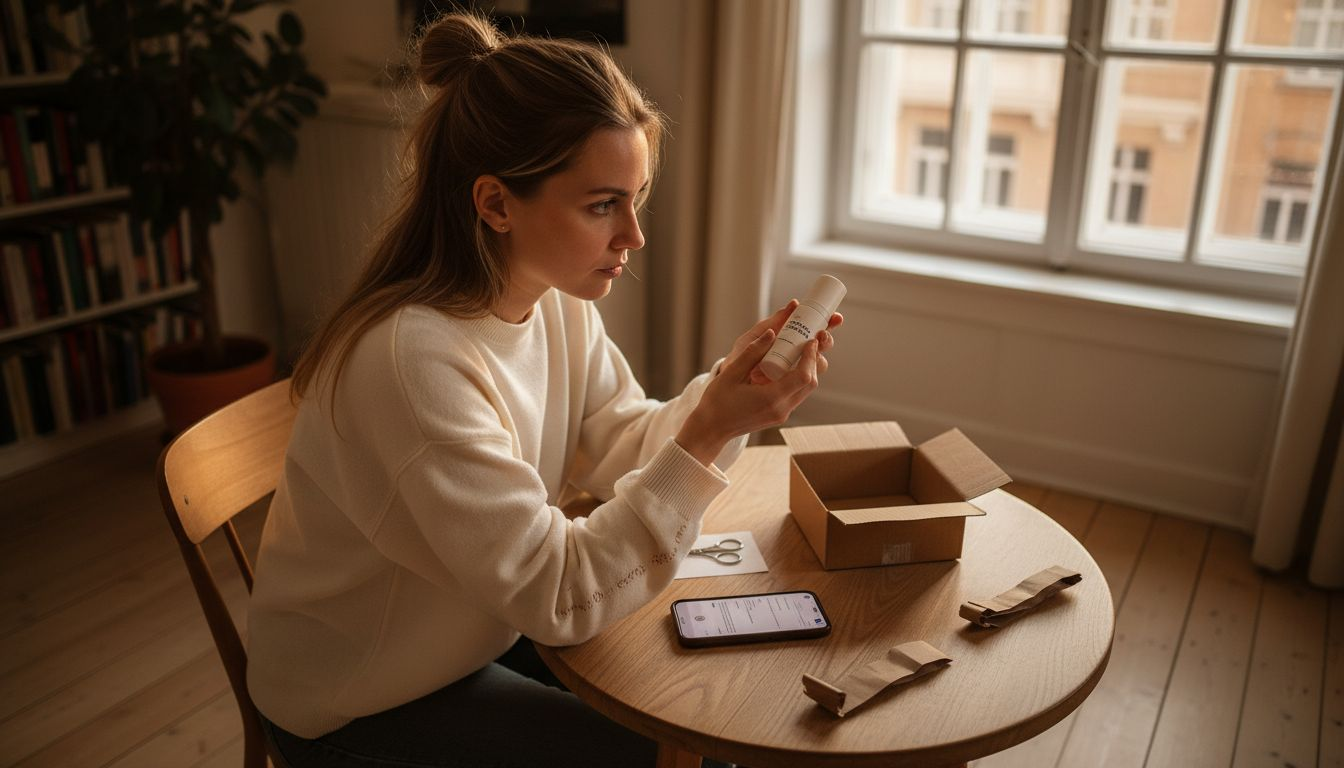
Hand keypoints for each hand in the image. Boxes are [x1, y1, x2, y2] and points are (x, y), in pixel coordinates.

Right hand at [676, 305, 841, 464]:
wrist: (712, 429)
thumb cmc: (717, 402)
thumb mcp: (731, 374)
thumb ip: (752, 353)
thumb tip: (772, 333)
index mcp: (771, 398)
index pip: (803, 376)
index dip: (810, 357)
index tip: (810, 340)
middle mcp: (781, 409)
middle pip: (810, 383)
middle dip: (813, 361)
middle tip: (810, 341)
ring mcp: (782, 415)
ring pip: (806, 390)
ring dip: (807, 370)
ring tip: (801, 350)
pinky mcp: (779, 415)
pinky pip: (796, 395)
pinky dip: (798, 379)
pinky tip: (789, 366)